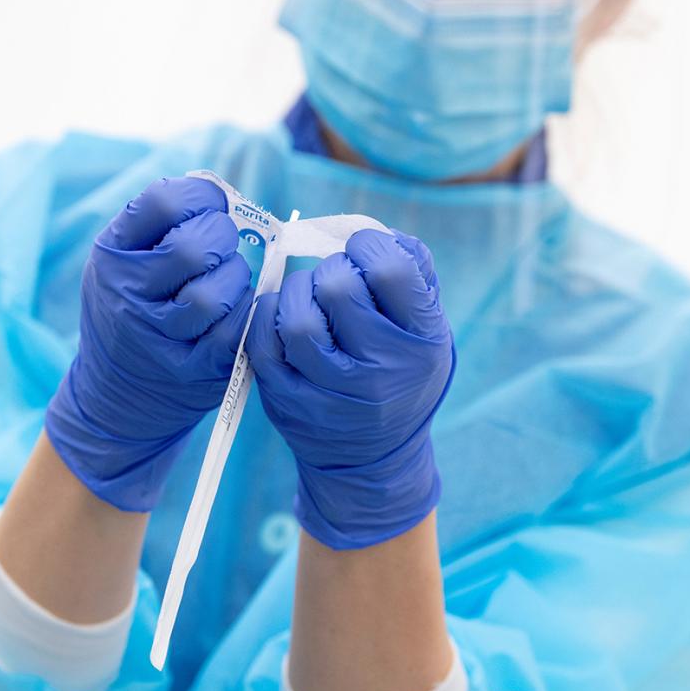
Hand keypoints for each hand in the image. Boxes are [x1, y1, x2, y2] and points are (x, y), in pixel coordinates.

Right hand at [45, 176, 253, 511]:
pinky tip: (233, 311)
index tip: (209, 208)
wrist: (117, 396)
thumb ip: (160, 225)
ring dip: (236, 279)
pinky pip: (237, 331)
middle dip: (222, 238)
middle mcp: (127, 297)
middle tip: (221, 247)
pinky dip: (244, 314)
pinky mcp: (195, 373)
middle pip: (195, 248)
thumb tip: (221, 197)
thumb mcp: (124, 262)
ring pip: (216, 295)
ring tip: (227, 281)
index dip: (200, 197)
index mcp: (111, 257)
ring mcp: (160, 339)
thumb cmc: (135, 309)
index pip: (164, 202)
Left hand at [247, 229, 454, 549]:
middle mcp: (382, 372)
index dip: (368, 246)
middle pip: (338, 287)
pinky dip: (265, 318)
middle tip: (335, 279)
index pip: (390, 268)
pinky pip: (262, 346)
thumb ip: (411, 271)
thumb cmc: (400, 370)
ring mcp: (333, 394)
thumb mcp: (427, 328)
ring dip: (296, 292)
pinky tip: (279, 315)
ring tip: (307, 296)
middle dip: (331, 269)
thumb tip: (369, 232)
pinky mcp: (290, 406)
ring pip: (296, 319)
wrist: (373, 458)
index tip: (362, 253)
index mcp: (423, 341)